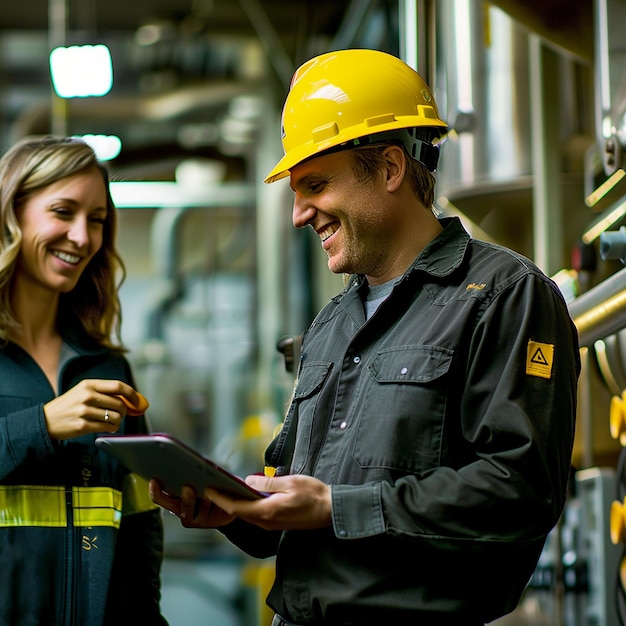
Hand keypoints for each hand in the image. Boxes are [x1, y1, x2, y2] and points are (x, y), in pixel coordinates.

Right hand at [43, 379, 141, 439]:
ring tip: (112, 421)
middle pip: (119, 403)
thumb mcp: (83, 392)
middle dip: (124, 411)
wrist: (45, 420)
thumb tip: (131, 399)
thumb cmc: (69, 406)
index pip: (118, 386)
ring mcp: (84, 411)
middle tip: (120, 414)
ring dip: (118, 421)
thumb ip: (104, 393)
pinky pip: (107, 427)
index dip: (132, 394)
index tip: (137, 401)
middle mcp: (87, 396)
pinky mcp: (82, 425)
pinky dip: (112, 428)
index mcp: (89, 384)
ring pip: (115, 416)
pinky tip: (107, 427)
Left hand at [149, 474, 332, 531]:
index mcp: (267, 511)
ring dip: (235, 504)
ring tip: (224, 490)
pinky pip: (256, 515)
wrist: (330, 510)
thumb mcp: (290, 482)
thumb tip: (248, 482)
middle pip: (239, 513)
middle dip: (224, 501)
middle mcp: (266, 522)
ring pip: (247, 515)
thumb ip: (267, 483)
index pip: (236, 507)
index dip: (220, 499)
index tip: (208, 489)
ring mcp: (271, 524)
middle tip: (212, 487)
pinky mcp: (277, 523)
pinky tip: (245, 496)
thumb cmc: (313, 495)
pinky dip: (246, 506)